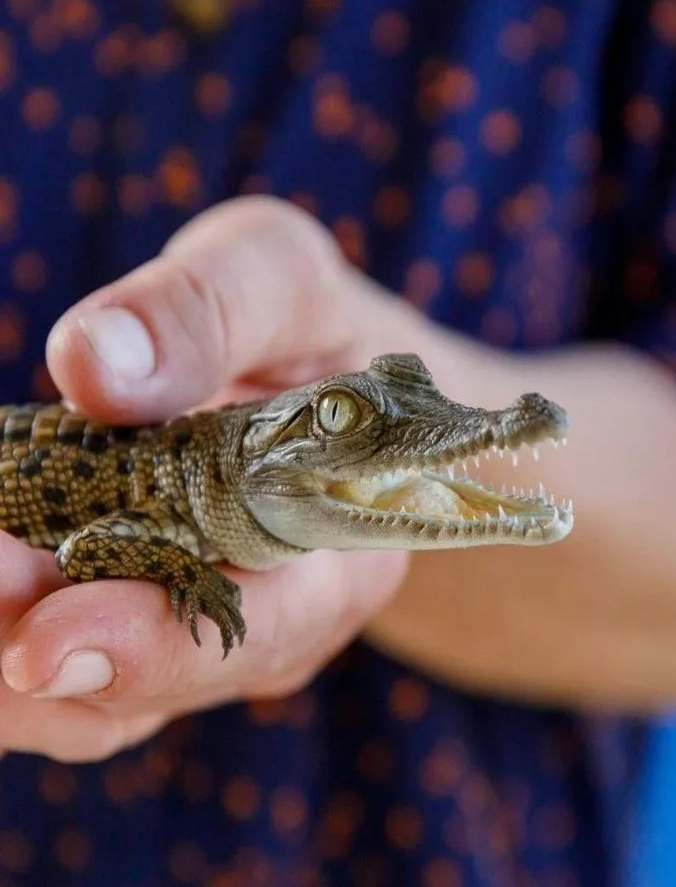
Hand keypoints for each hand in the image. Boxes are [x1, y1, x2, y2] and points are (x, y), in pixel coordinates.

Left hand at [0, 197, 430, 761]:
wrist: (319, 371)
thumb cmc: (307, 323)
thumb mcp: (278, 279)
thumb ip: (205, 310)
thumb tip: (92, 364)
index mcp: (337, 543)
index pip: (259, 628)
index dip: (154, 647)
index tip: (45, 638)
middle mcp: (270, 612)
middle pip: (153, 682)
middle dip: (37, 648)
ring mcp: (198, 622)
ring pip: (89, 701)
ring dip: (2, 652)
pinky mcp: (132, 612)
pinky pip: (55, 661)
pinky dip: (4, 620)